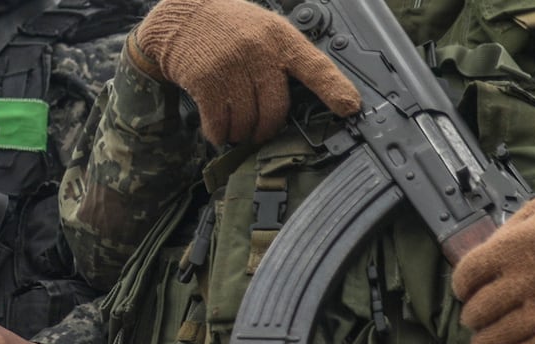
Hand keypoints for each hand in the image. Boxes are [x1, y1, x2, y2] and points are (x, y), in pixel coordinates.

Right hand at [131, 0, 359, 144]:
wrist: (184, 17)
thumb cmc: (229, 26)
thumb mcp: (265, 29)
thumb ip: (283, 59)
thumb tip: (294, 102)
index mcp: (281, 38)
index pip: (315, 67)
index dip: (334, 90)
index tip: (350, 108)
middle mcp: (259, 53)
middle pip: (276, 109)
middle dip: (269, 129)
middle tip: (262, 132)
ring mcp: (232, 68)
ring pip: (247, 122)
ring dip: (242, 134)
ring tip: (238, 129)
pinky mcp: (207, 83)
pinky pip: (219, 125)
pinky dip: (220, 134)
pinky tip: (219, 130)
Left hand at [452, 180, 534, 343]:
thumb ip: (508, 232)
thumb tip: (481, 261)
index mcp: (516, 245)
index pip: (466, 275)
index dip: (463, 286)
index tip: (468, 290)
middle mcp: (526, 278)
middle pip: (477, 311)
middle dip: (475, 316)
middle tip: (483, 315)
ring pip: (494, 338)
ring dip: (486, 342)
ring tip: (490, 339)